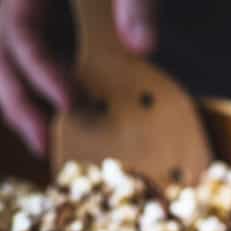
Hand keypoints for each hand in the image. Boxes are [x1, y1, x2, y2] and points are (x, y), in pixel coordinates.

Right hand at [0, 0, 157, 154]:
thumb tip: (143, 47)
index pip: (19, 31)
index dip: (42, 71)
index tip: (72, 104)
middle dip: (17, 101)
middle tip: (46, 144)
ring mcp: (16, 5)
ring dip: (16, 95)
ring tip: (43, 137)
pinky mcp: (26, 12)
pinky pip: (15, 45)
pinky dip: (27, 78)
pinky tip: (52, 107)